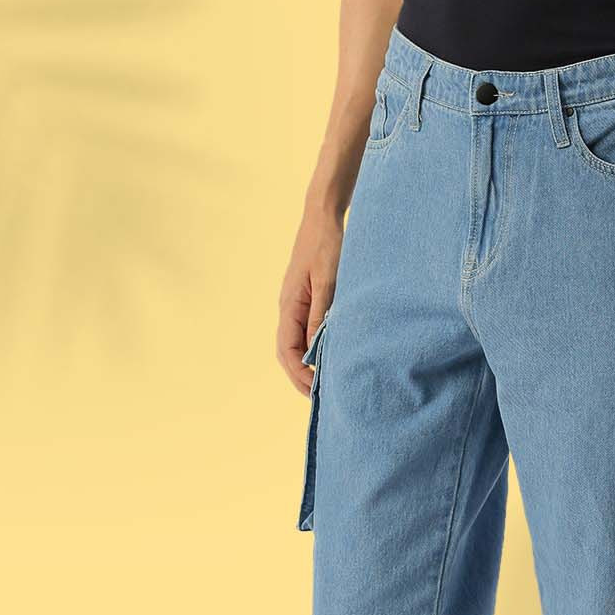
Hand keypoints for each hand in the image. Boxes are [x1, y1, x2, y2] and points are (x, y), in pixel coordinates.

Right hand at [276, 203, 343, 396]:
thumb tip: (315, 348)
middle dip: (300, 376)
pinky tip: (327, 357)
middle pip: (287, 352)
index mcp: (288, 305)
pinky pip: (304, 332)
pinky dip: (312, 349)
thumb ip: (321, 313)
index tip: (316, 389)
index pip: (286, 350)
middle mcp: (287, 307)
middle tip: (320, 397)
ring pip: (295, 344)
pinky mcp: (306, 299)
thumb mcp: (328, 280)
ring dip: (306, 365)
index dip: (299, 373)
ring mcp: (295, 304)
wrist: (323, 217)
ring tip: (324, 383)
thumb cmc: (327, 245)